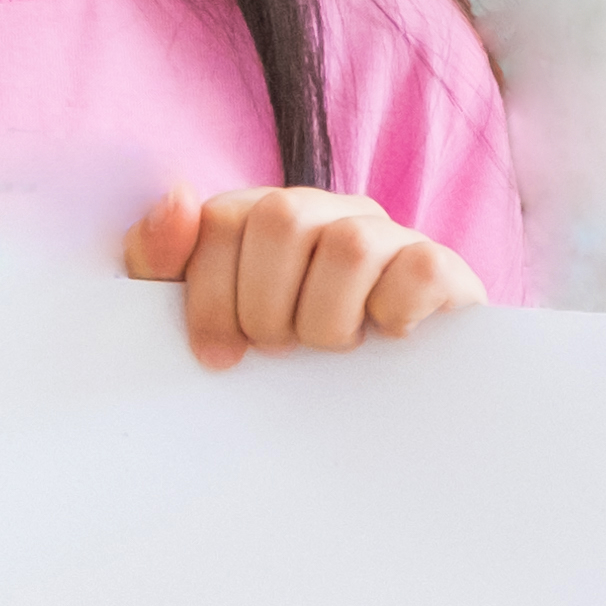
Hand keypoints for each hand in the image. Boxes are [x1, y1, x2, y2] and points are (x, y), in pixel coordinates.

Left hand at [125, 186, 483, 371]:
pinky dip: (394, 313)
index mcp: (264, 213)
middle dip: (266, 308)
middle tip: (280, 350)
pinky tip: (387, 338)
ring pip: (349, 245)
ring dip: (326, 320)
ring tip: (331, 348)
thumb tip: (177, 197)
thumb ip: (162, 259)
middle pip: (280, 220)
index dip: (210, 295)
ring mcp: (389, 235)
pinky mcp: (443, 268)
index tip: (220, 355)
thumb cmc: (278, 351)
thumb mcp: (204, 311)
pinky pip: (419, 268)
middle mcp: (328, 211)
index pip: (221, 220)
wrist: (388, 408)